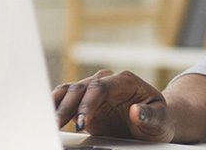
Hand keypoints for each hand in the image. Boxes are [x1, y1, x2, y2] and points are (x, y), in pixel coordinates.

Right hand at [53, 69, 175, 141]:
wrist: (152, 124)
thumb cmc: (158, 119)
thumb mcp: (160, 120)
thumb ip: (149, 116)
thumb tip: (135, 111)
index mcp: (125, 81)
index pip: (101, 87)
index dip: (88, 103)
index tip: (80, 122)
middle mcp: (106, 82)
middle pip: (81, 88)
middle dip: (68, 107)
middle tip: (57, 125)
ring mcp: (93, 92)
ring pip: (69, 91)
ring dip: (57, 105)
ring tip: (48, 122)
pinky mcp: (83, 104)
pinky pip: (64, 101)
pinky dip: (54, 107)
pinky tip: (45, 117)